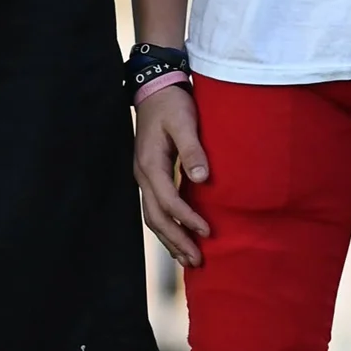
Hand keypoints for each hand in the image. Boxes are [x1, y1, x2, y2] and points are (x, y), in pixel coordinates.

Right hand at [133, 83, 210, 266]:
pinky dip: (167, 226)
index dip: (187, 219)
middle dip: (176, 240)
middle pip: (155, 217)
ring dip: (170, 239)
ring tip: (189, 259)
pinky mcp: (150, 176)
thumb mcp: (185, 122)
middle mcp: (143, 175)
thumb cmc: (172, 104)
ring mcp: (144, 177)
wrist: (154, 90)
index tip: (208, 232)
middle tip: (198, 260)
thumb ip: (193, 150)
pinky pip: (155, 208)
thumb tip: (202, 179)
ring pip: (152, 217)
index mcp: (150, 164)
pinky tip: (180, 236)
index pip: (168, 201)